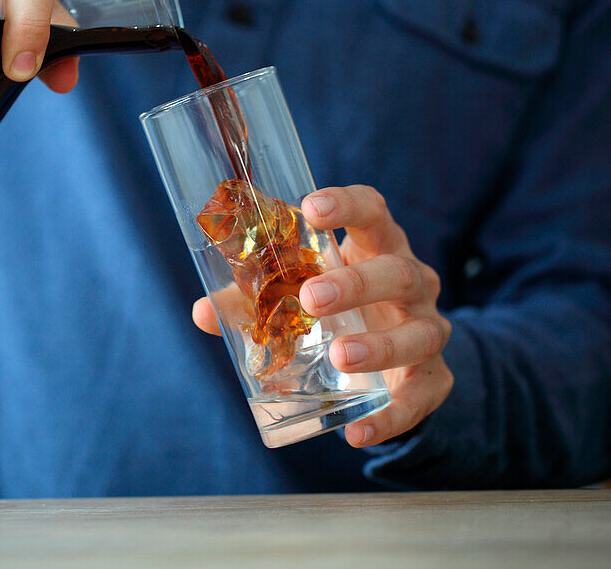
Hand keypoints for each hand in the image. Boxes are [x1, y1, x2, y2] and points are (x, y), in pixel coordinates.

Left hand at [192, 184, 452, 447]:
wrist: (398, 354)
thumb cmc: (340, 306)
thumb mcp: (301, 292)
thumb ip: (253, 299)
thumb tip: (202, 312)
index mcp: (376, 246)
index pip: (373, 211)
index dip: (346, 204)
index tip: (311, 208)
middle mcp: (411, 282)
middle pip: (397, 272)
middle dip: (356, 284)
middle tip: (311, 298)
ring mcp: (427, 328)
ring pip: (420, 332)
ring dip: (380, 345)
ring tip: (340, 355)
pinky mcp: (434, 378)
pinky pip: (420, 398)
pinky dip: (391, 418)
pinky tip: (356, 433)